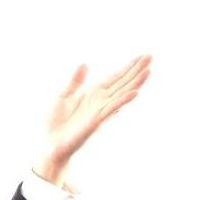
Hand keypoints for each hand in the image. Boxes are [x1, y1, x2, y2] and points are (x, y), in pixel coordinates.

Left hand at [33, 54, 151, 184]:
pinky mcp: (96, 121)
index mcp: (93, 94)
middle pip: (123, 83)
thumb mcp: (63, 96)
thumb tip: (84, 64)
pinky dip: (123, 101)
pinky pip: (112, 109)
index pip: (115, 78)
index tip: (141, 56)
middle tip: (151, 56)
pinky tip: (135, 93)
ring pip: (122, 94)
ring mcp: (100, 111)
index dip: (127, 67)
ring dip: (136, 83)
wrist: (49, 143)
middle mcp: (101, 101)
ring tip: (149, 71)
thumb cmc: (55, 123)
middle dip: (136, 70)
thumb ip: (75, 81)